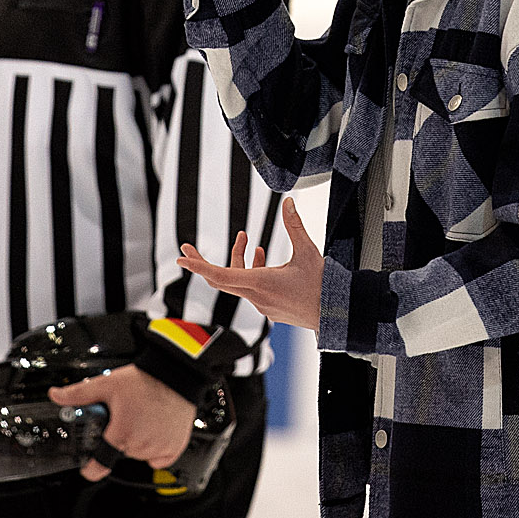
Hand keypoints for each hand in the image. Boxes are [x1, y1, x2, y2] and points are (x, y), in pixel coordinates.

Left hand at [48, 363, 195, 482]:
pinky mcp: (174, 448)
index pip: (100, 466)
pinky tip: (157, 428)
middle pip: (121, 452)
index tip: (89, 466)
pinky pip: (159, 457)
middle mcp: (140, 445)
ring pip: (139, 453)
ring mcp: (158, 448)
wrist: (177, 373)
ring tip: (143, 417)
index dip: (91, 468)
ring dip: (138, 440)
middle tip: (126, 417)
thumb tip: (56, 395)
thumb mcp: (108, 383)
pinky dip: (157, 447)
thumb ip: (79, 393)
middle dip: (120, 437)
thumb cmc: (146, 379)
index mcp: (121, 434)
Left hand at [177, 197, 322, 331]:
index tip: (182, 259)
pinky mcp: (271, 308)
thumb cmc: (323, 286)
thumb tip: (287, 202)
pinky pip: (251, 289)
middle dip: (203, 263)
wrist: (337, 315)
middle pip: (221, 280)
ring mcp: (263, 305)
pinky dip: (250, 271)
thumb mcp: (308, 251)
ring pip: (238, 282)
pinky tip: (262, 257)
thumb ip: (294, 226)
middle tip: (188, 249)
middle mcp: (257, 297)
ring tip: (247, 240)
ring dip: (239, 260)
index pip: (220, 275)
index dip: (199, 266)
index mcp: (260, 284)